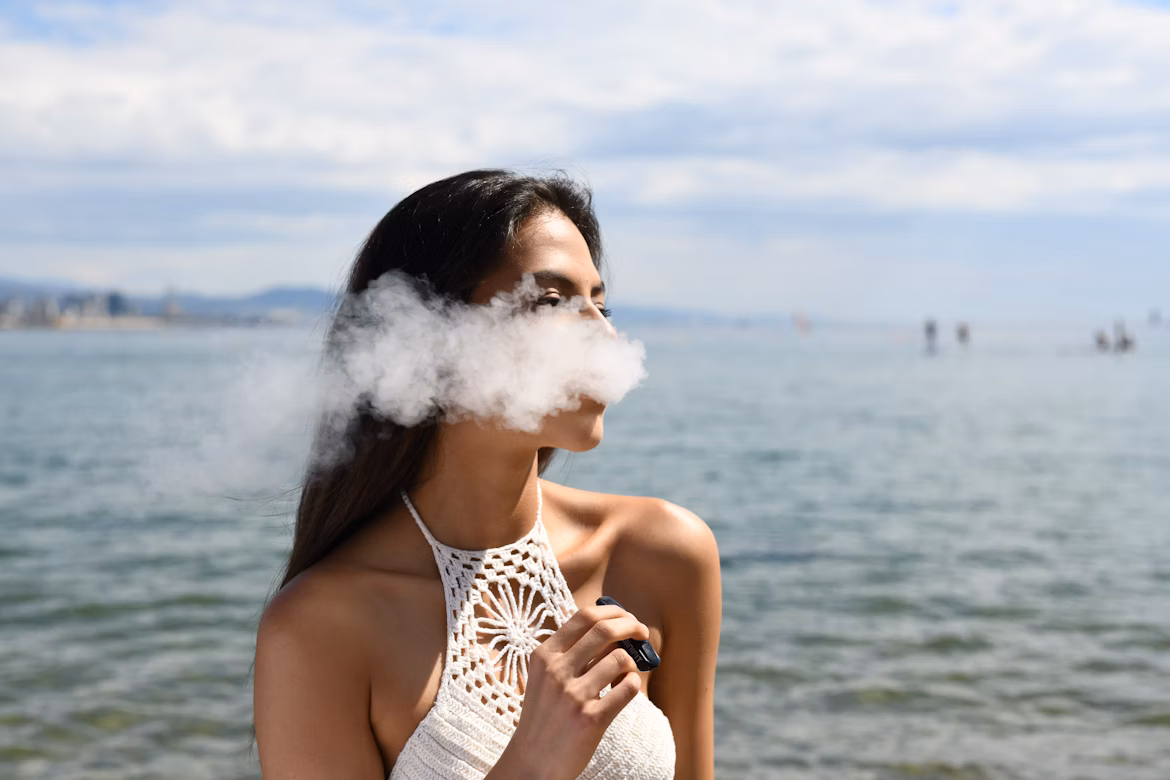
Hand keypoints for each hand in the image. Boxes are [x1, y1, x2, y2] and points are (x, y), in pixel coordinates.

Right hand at [488, 603, 647, 779]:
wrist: (532, 763)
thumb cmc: (543, 717)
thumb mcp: (545, 678)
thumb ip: (571, 654)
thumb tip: (613, 630)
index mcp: (544, 655)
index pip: (584, 616)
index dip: (613, 611)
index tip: (627, 617)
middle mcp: (556, 671)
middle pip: (605, 629)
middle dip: (631, 626)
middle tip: (642, 633)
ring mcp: (573, 695)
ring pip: (620, 659)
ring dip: (632, 662)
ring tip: (627, 672)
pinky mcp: (591, 718)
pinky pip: (628, 688)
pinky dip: (634, 684)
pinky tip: (625, 689)